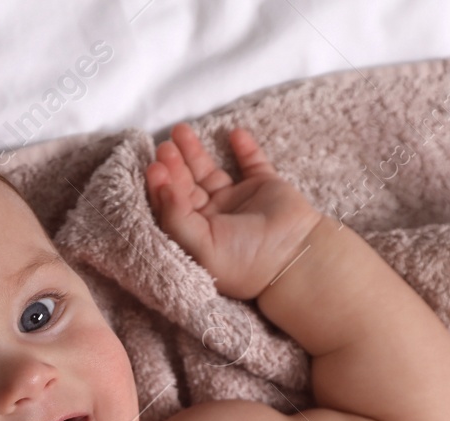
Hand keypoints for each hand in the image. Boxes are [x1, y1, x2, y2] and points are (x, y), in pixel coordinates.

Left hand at [145, 123, 322, 300]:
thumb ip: (176, 219)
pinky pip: (251, 162)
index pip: (171, 205)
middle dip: (175, 164)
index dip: (161, 186)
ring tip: (182, 131)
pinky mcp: (264, 186)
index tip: (155, 167)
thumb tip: (160, 187)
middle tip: (165, 146)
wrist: (294, 258)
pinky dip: (243, 148)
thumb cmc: (244, 261)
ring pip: (210, 171)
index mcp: (196, 235)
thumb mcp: (201, 247)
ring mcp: (238, 200)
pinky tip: (233, 134)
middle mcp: (213, 217)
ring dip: (195, 151)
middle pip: (186, 185)